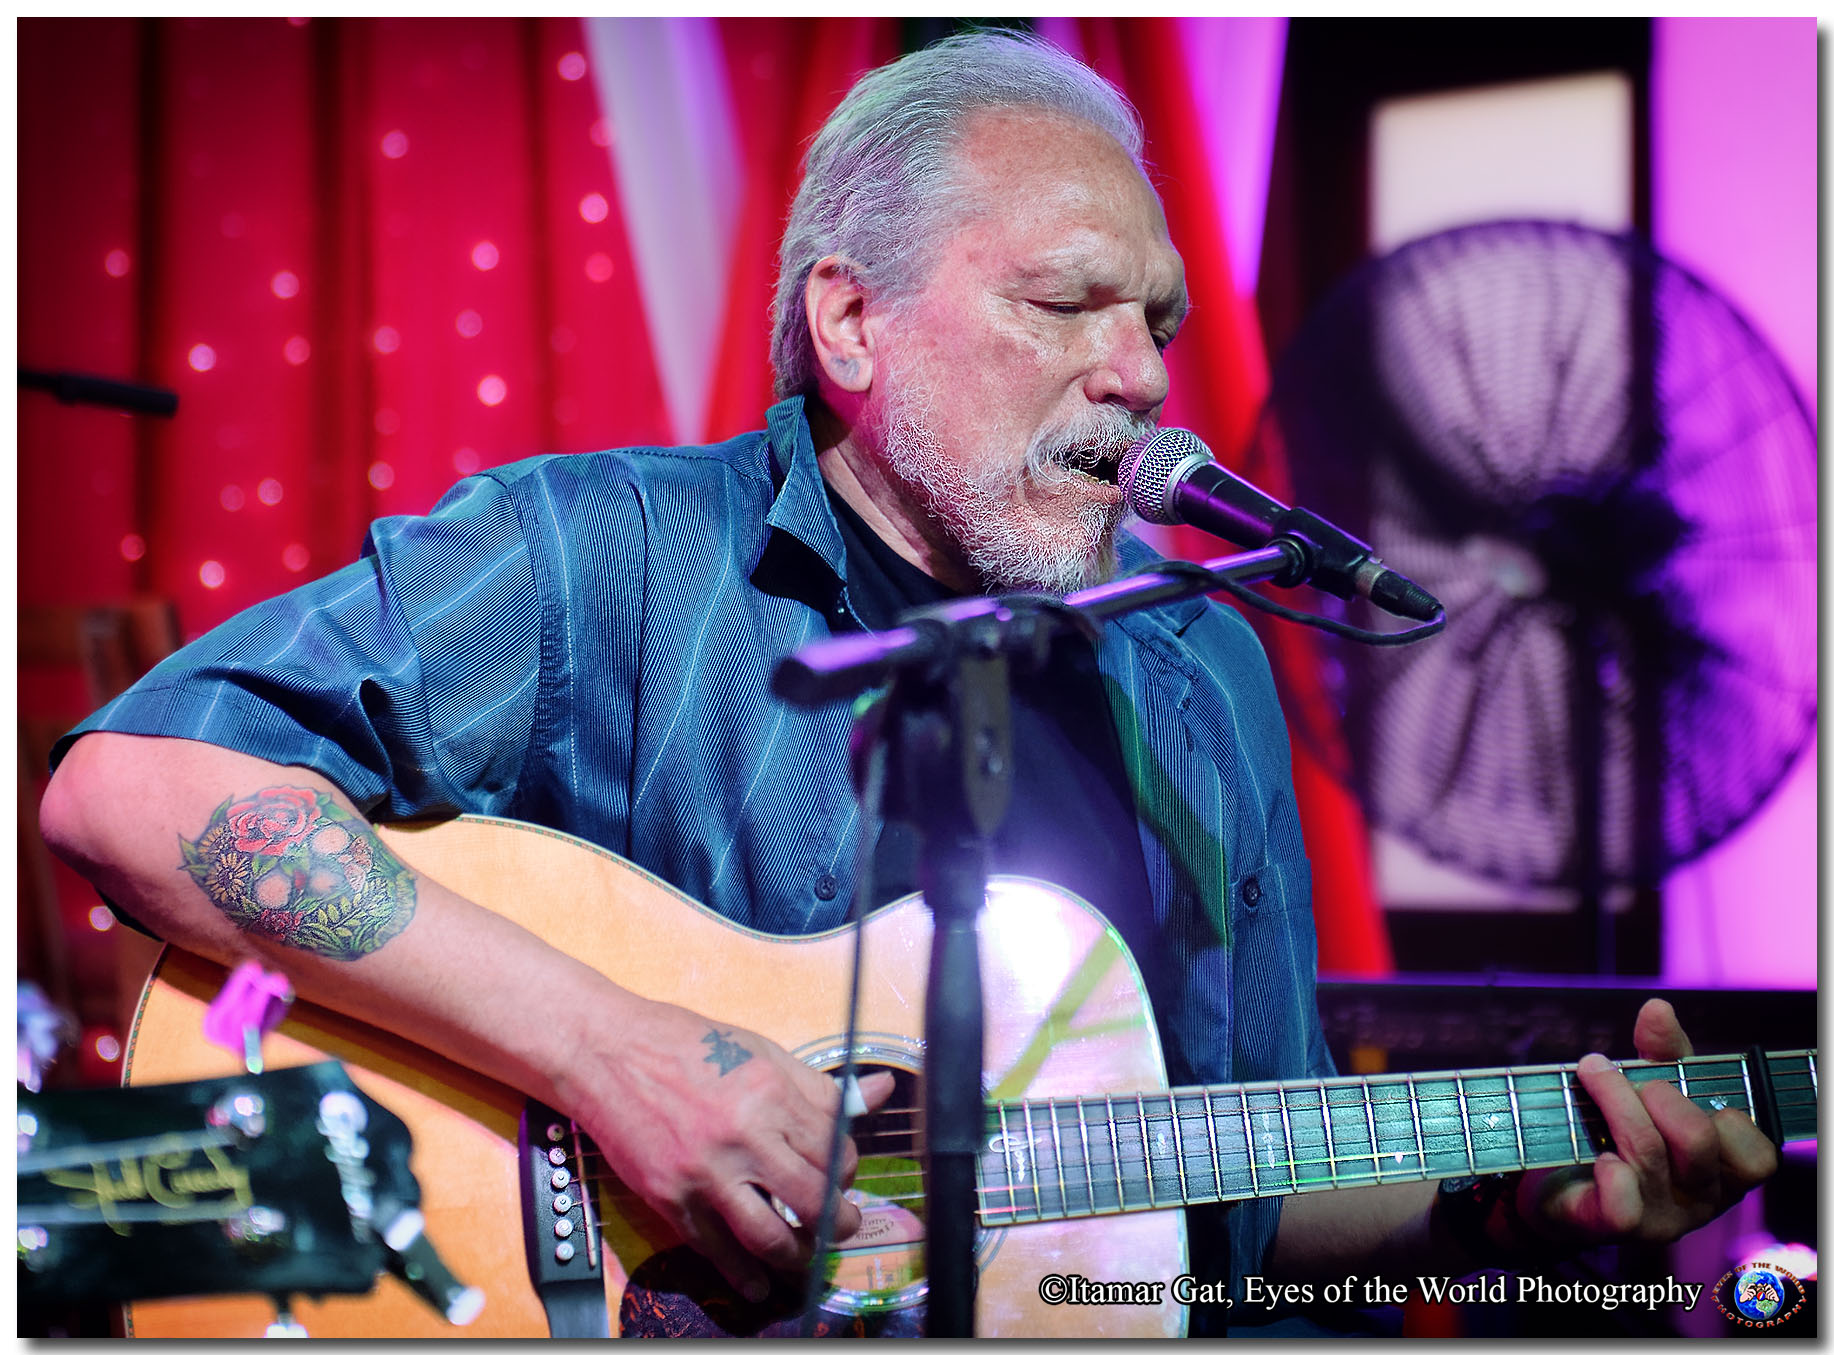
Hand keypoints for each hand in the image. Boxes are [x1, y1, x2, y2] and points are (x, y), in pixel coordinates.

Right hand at [572, 998, 894, 1301]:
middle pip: (814, 1196)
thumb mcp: (761, 1051)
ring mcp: (706, 1171)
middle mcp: (745, 1135)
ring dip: (799, 1254)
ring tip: (807, 1253)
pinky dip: (743, 1275)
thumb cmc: (687, 1044)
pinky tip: (759, 1284)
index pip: (836, 1146)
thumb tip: (881, 1090)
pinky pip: (717, 1249)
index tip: (841, 1173)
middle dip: (840, 1221)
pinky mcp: (672, 1197)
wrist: (608, 1052)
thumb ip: (819, 1085)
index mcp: (772, 1092)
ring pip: (771, 1235)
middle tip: (844, 1226)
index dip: (848, 1166)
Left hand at [1514, 999, 1778, 1249]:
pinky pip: (1622, 1206)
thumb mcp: (1647, 1088)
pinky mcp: (1611, 1226)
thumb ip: (1662, 1051)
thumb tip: (1658, 1008)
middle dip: (1656, 1093)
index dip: (1721, 1114)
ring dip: (1614, 1099)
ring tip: (1590, 1071)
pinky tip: (1598, 1156)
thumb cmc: (1615, 1132)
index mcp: (1722, 1172)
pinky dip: (1610, 1173)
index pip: (1756, 1156)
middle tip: (1621, 1076)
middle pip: (1697, 1141)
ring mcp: (1658, 1218)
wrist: (1554, 1183)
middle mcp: (1699, 1200)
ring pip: (1648, 1154)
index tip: (1676, 1087)